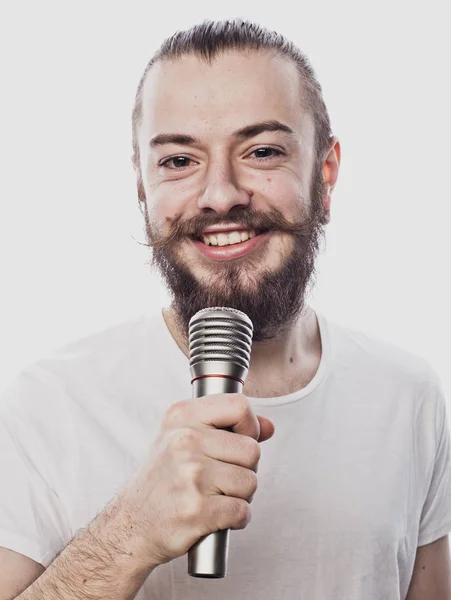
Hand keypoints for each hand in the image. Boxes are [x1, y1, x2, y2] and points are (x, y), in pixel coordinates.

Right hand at [114, 393, 274, 569]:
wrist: (132, 523)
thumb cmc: (162, 479)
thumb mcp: (184, 437)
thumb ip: (228, 427)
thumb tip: (268, 426)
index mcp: (182, 416)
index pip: (239, 406)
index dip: (249, 426)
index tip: (239, 439)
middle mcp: (185, 440)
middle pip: (252, 449)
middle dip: (245, 468)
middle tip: (222, 477)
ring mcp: (191, 474)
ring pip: (250, 482)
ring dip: (240, 495)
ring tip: (216, 496)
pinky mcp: (197, 509)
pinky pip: (242, 511)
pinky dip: (237, 518)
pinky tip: (218, 515)